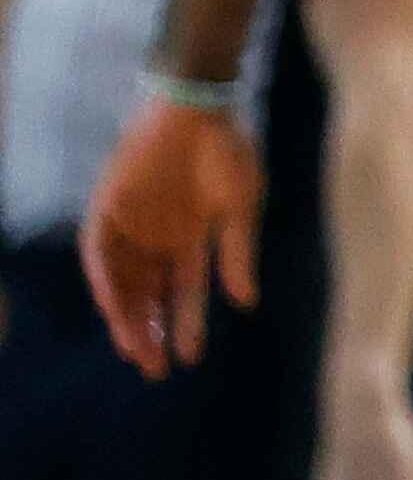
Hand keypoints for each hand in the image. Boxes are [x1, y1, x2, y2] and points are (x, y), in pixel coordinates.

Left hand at [81, 93, 263, 375]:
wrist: (195, 111)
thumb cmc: (226, 154)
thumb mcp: (241, 208)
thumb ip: (238, 254)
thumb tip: (245, 302)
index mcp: (192, 241)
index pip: (186, 293)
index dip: (188, 325)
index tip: (191, 358)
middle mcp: (158, 242)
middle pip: (150, 297)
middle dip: (151, 332)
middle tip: (155, 368)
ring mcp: (130, 229)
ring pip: (123, 285)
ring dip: (126, 317)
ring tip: (134, 348)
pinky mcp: (106, 213)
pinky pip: (100, 257)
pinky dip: (106, 283)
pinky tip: (115, 307)